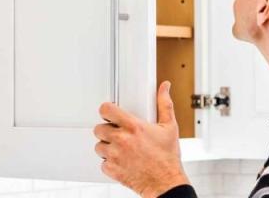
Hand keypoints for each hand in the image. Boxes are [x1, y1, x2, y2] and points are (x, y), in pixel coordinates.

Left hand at [94, 81, 189, 197]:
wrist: (166, 182)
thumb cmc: (167, 157)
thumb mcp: (169, 126)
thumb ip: (164, 104)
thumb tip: (165, 87)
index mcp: (134, 127)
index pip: (106, 110)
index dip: (106, 111)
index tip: (110, 114)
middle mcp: (122, 140)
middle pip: (98, 128)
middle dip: (107, 130)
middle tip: (118, 134)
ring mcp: (115, 155)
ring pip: (98, 146)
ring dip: (107, 146)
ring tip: (120, 148)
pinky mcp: (112, 169)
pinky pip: (102, 163)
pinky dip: (109, 162)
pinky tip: (121, 161)